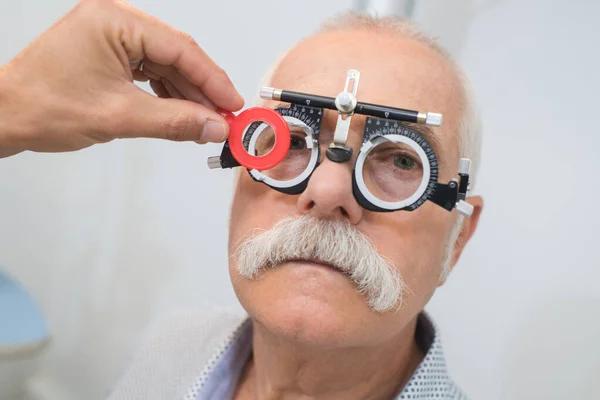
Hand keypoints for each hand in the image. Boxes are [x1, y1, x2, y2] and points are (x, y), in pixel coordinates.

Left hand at [0, 0, 243, 157]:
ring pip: (165, 64)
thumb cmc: (43, 106)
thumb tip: (214, 126)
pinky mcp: (109, 53)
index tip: (232, 104)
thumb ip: (175, 121)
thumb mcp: (119, 116)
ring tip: (207, 120)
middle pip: (175, 54)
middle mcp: (114, 21)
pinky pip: (149, 70)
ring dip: (187, 94)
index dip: (212, 79)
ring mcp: (111, 36)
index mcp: (113, 20)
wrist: (6, 117)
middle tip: (224, 117)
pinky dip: (168, 93)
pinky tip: (183, 111)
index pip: (178, 48)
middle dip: (202, 89)